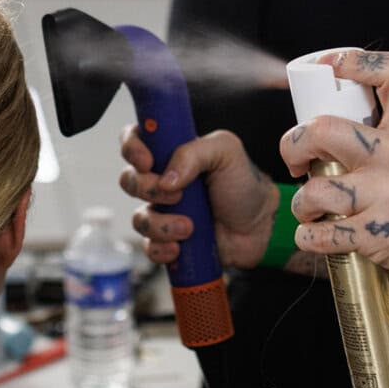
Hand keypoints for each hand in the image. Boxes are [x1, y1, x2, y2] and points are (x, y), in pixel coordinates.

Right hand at [119, 127, 277, 270]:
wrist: (260, 226)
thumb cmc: (243, 184)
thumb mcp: (226, 152)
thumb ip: (195, 152)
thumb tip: (167, 178)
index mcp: (171, 152)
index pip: (135, 139)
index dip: (132, 149)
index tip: (148, 162)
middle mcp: (161, 180)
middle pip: (128, 180)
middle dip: (147, 189)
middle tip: (177, 195)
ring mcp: (163, 212)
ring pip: (139, 219)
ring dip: (160, 225)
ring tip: (189, 227)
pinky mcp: (168, 240)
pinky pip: (149, 247)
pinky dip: (161, 248)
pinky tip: (180, 246)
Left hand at [278, 50, 388, 307]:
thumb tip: (332, 127)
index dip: (353, 61)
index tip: (327, 67)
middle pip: (323, 129)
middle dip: (292, 144)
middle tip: (295, 160)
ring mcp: (388, 195)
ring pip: (315, 189)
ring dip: (301, 204)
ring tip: (309, 210)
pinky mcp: (378, 236)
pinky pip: (321, 234)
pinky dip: (308, 236)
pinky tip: (315, 235)